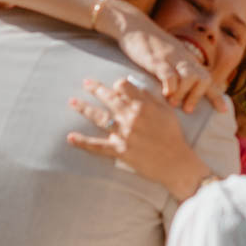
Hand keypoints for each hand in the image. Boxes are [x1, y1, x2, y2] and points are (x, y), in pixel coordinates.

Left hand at [68, 77, 213, 198]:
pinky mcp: (119, 150)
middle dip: (95, 89)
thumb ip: (150, 98)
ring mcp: (123, 134)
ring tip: (72, 102)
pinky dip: (83, 142)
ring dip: (84, 108)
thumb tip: (136, 87)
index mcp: (143, 106)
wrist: (176, 163)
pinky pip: (97, 145)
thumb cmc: (173, 136)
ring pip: (99, 117)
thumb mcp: (167, 111)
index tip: (116, 86)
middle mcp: (130, 117)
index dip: (119, 85)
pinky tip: (70, 137)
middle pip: (108, 98)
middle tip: (85, 82)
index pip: (124, 87)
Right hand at [109, 3, 224, 112]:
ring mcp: (171, 58)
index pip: (207, 78)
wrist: (134, 25)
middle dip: (199, 96)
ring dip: (185, 93)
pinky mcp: (156, 59)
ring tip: (174, 104)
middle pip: (204, 78)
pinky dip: (170, 87)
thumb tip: (182, 91)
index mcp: (188, 60)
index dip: (216, 95)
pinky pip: (169, 74)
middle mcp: (184, 59)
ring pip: (189, 77)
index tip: (223, 110)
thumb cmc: (150, 45)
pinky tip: (165, 94)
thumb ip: (177, 70)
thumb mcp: (169, 56)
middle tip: (188, 110)